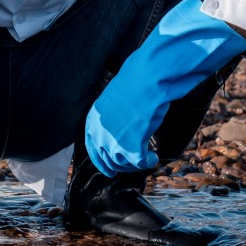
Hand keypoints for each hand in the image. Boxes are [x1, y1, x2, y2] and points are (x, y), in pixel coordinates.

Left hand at [85, 0, 245, 176]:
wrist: (149, 76)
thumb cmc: (137, 82)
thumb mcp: (115, 100)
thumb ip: (111, 118)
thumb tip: (119, 130)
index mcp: (93, 118)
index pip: (91, 148)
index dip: (101, 160)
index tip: (110, 169)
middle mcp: (100, 131)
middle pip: (106, 160)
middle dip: (119, 166)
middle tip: (132, 166)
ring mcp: (114, 139)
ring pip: (123, 163)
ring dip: (136, 163)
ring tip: (146, 157)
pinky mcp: (132, 145)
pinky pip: (139, 163)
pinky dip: (148, 163)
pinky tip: (154, 158)